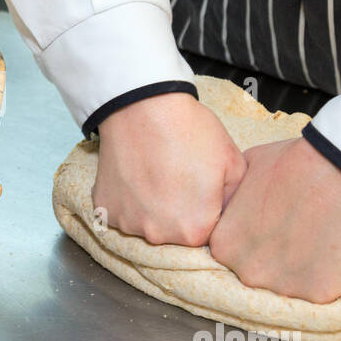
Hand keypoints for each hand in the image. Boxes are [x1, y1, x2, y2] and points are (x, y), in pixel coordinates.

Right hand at [92, 92, 246, 246]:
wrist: (144, 106)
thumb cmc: (190, 131)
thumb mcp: (233, 163)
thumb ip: (236, 200)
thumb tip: (231, 214)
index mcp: (194, 230)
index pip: (206, 235)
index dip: (206, 211)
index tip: (201, 190)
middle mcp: (159, 235)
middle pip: (174, 234)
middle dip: (179, 214)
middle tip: (177, 180)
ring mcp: (128, 223)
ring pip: (146, 224)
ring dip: (151, 208)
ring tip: (155, 175)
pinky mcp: (105, 208)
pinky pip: (121, 213)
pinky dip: (128, 200)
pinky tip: (136, 175)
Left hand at [208, 137, 340, 302]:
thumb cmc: (295, 164)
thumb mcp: (246, 169)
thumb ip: (234, 197)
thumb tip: (233, 204)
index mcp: (224, 245)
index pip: (234, 253)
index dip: (258, 238)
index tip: (276, 225)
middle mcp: (247, 271)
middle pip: (260, 272)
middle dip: (278, 257)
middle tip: (301, 230)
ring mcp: (282, 286)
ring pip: (292, 284)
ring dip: (306, 267)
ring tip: (323, 236)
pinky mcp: (318, 294)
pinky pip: (323, 290)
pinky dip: (333, 273)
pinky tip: (340, 247)